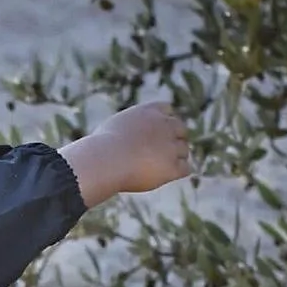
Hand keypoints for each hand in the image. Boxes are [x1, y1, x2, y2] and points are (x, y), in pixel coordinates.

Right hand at [61, 101, 189, 209]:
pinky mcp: (172, 166)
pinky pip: (185, 168)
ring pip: (183, 150)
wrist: (106, 160)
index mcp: (149, 111)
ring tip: (155, 167)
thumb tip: (130, 137)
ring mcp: (171, 146)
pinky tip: (163, 176)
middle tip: (160, 152)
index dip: (164, 122)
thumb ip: (130, 127)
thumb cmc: (101, 146)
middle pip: (181, 129)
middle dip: (173, 139)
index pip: (167, 110)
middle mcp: (165, 125)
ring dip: (174, 157)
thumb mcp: (115, 126)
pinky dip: (177, 171)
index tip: (156, 133)